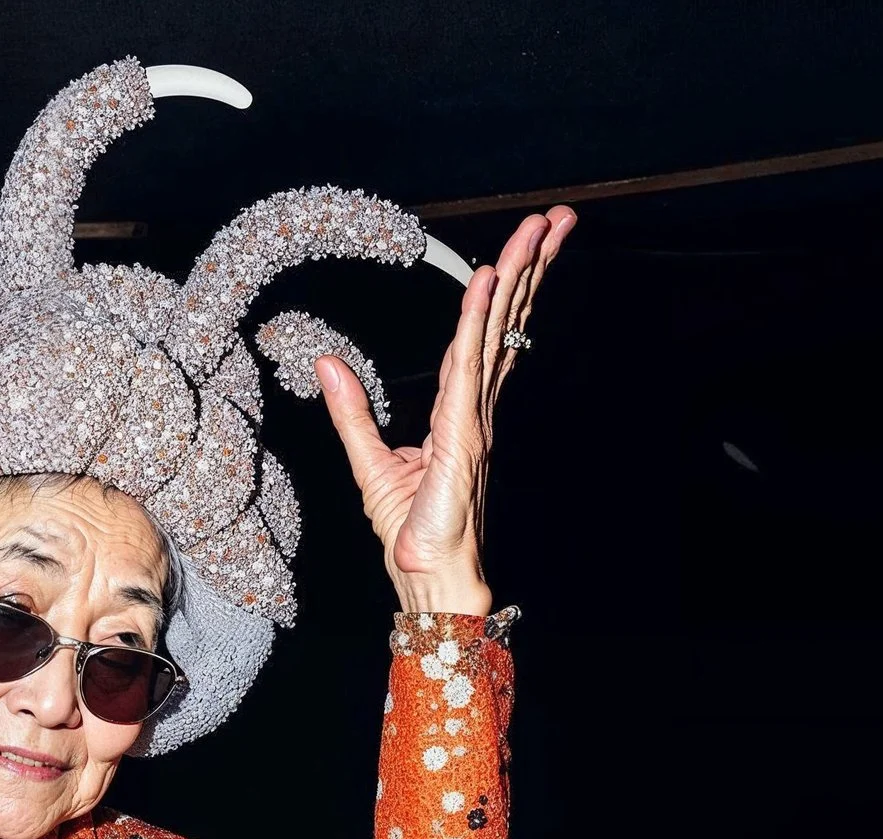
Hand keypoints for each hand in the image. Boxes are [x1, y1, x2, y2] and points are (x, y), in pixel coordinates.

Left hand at [319, 206, 574, 617]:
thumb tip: (326, 363)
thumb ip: (351, 410)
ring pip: (498, 331)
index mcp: (459, 411)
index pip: (481, 336)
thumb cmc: (412, 534)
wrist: (427, 577)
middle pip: (505, 322)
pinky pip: (470, 366)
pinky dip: (478, 321)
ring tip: (542, 228)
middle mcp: (475, 407)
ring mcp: (475, 418)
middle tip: (556, 218)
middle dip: (530, 267)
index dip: (500, 290)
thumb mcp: (369, 461)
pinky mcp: (463, 434)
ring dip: (519, 276)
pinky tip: (486, 281)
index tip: (518, 249)